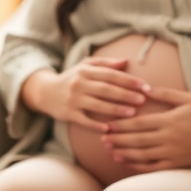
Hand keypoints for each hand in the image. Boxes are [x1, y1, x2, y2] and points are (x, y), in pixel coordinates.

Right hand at [22, 58, 151, 132]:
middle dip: (126, 95)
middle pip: (106, 89)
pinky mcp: (68, 114)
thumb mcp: (85, 66)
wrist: (45, 92)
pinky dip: (96, 125)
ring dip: (116, 110)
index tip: (144, 86)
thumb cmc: (71, 78)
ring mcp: (73, 100)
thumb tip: (126, 61)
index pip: (111, 75)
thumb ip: (105, 64)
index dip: (128, 80)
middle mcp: (79, 84)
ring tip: (132, 113)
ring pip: (97, 105)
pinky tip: (109, 128)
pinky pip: (84, 120)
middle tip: (142, 100)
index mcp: (85, 71)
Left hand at [102, 87, 190, 171]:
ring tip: (110, 151)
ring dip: (124, 153)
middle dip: (118, 139)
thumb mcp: (187, 98)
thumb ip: (164, 94)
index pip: (139, 123)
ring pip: (142, 155)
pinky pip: (153, 167)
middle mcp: (169, 138)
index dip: (121, 124)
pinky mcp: (177, 163)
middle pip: (137, 139)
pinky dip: (138, 166)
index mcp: (170, 120)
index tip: (107, 124)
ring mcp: (173, 152)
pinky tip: (126, 162)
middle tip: (102, 138)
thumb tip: (143, 88)